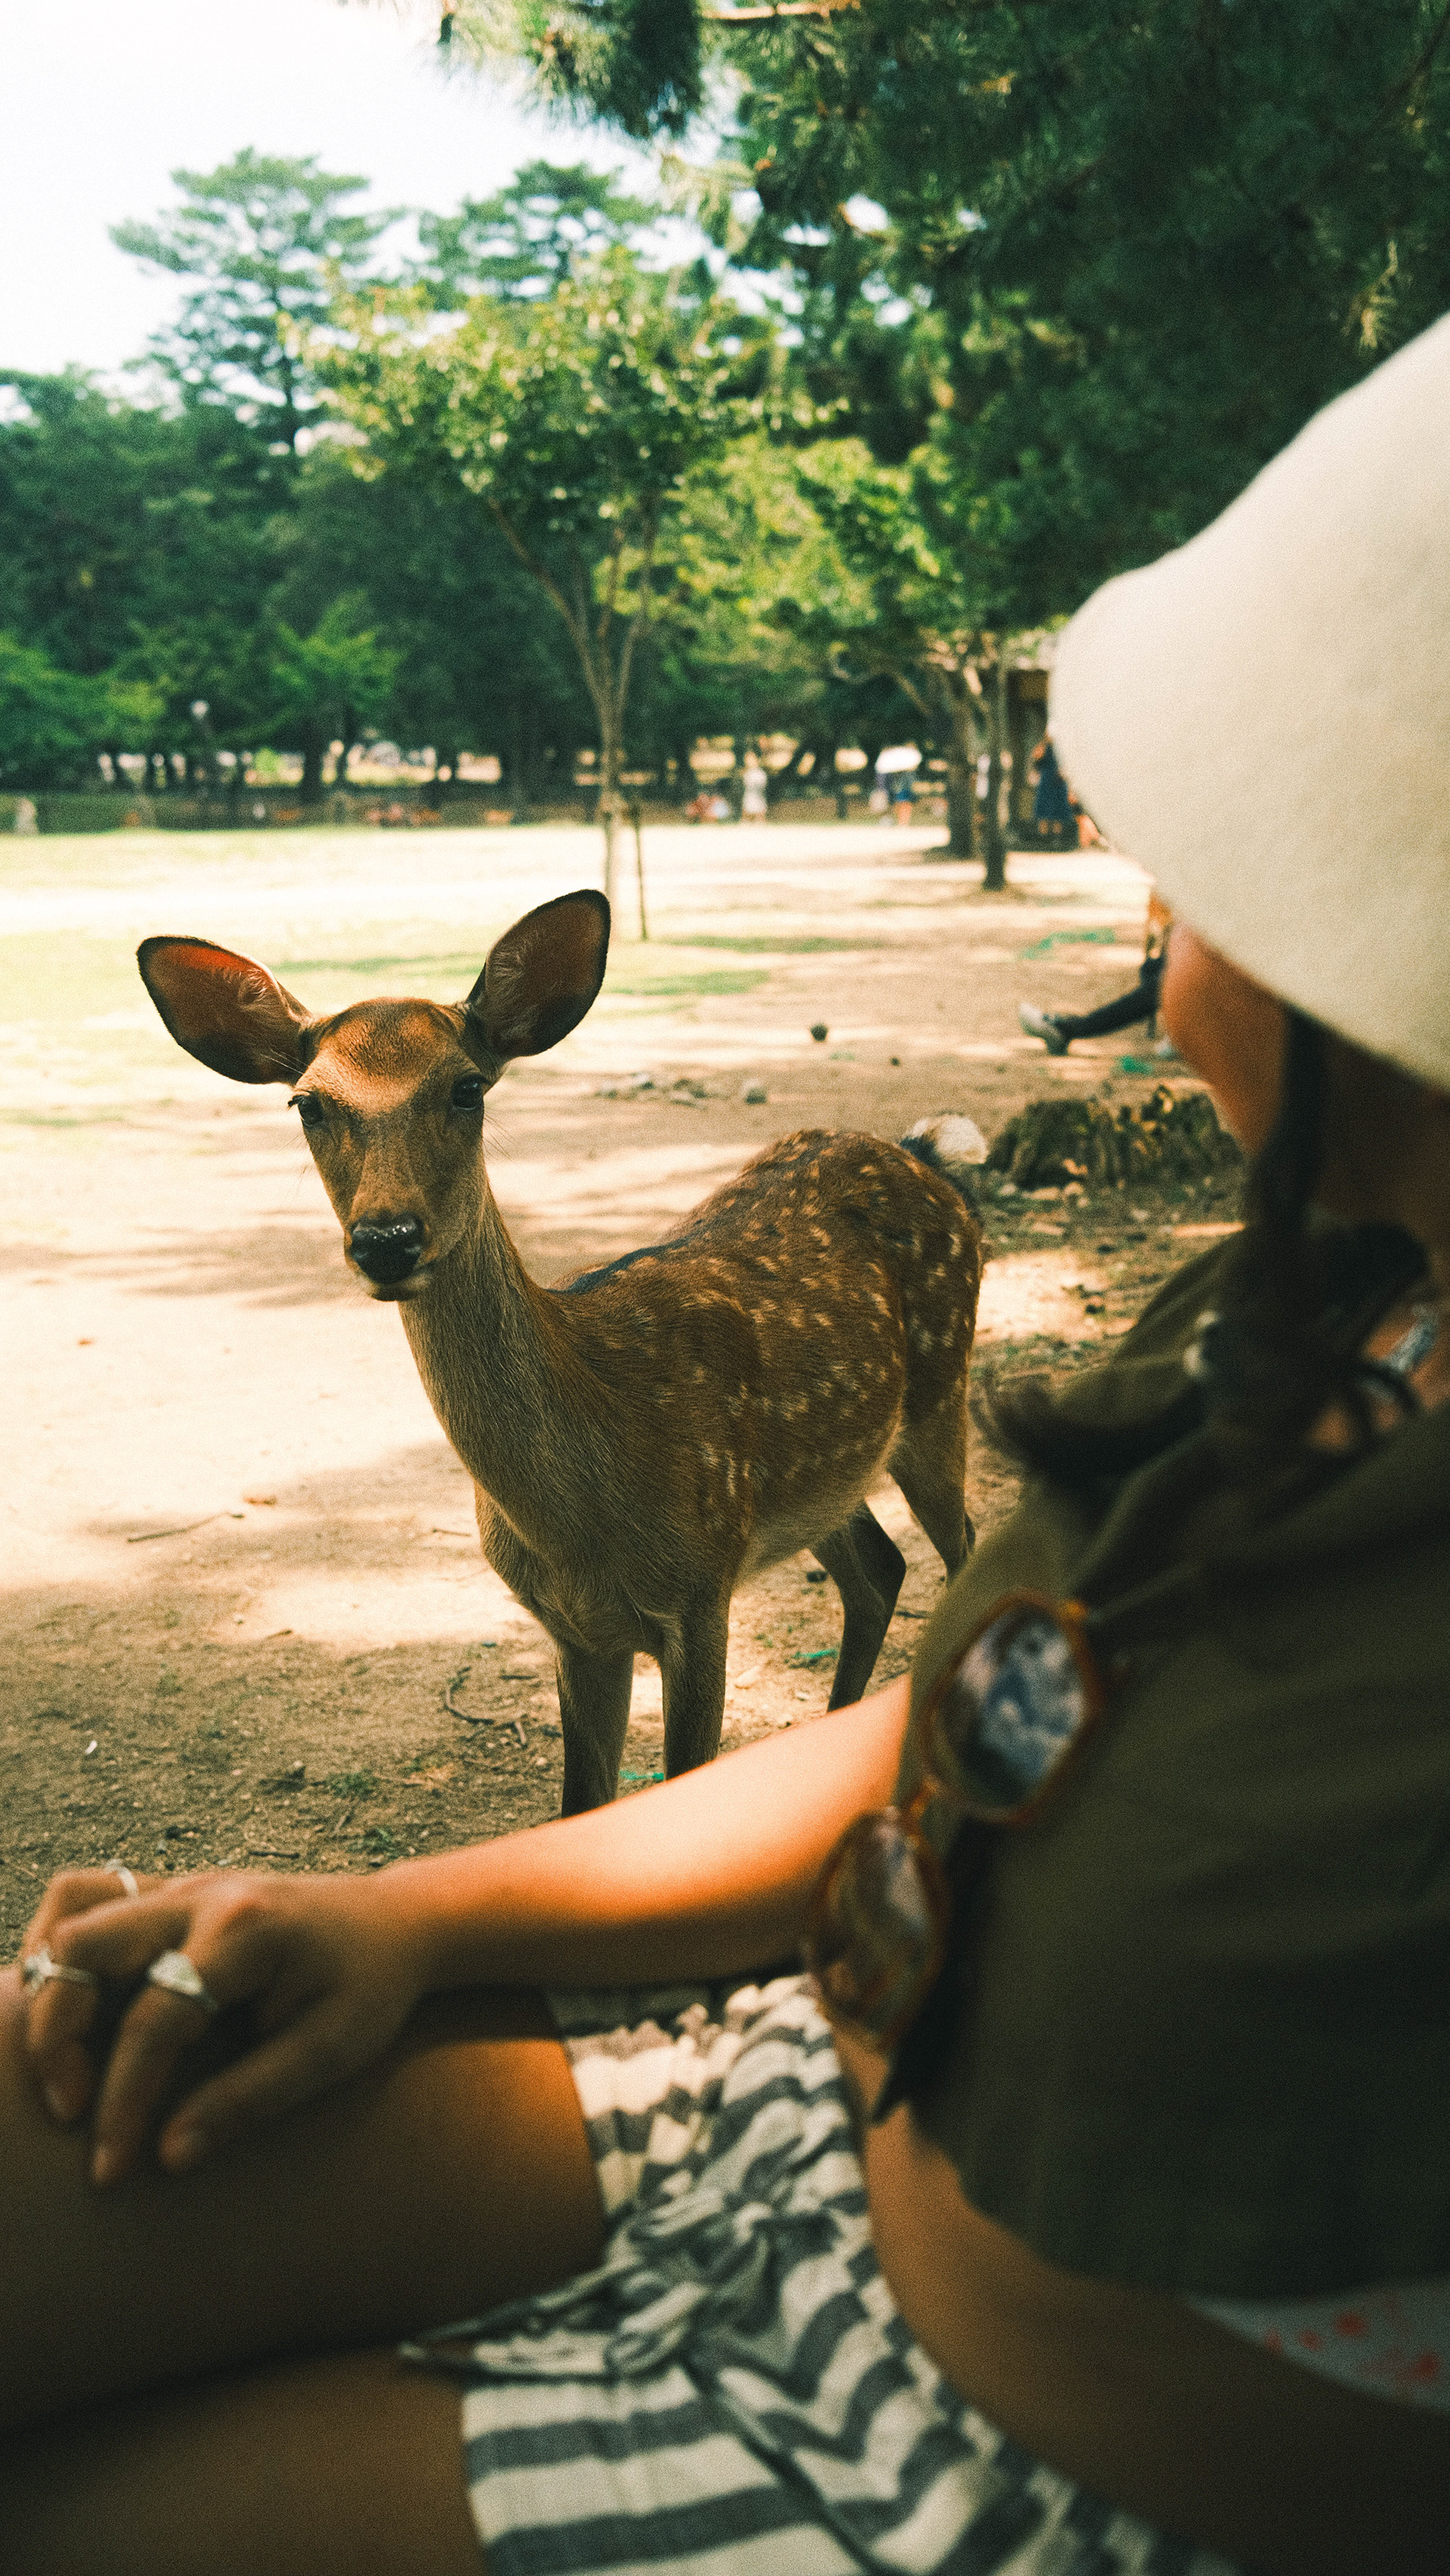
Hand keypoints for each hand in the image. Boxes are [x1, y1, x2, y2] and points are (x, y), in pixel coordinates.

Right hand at [19, 1863, 427, 2186]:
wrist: (396, 1921)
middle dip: (55, 2034)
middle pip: (85, 1946)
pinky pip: (83, 1897)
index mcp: (246, 1931)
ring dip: (47, 1986)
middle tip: (69, 2109)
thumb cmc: (371, 1990)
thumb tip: (169, 2156)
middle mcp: (202, 1894)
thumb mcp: (333, 2051)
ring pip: (70, 1911)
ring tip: (59, 2060)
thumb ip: (251, 2099)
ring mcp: (180, 1884)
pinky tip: (72, 2008)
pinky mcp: (169, 1891)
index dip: (123, 2100)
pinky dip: (57, 1948)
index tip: (110, 2167)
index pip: (155, 2019)